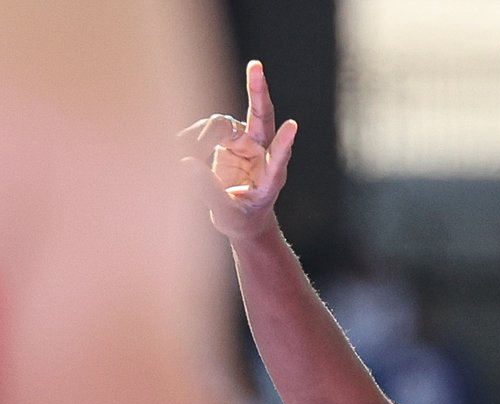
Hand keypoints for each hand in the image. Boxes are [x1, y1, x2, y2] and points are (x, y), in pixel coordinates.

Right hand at [177, 61, 296, 241]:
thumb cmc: (240, 219)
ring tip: (185, 157)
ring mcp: (247, 143)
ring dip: (202, 136)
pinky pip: (210, 128)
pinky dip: (194, 138)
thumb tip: (185, 164)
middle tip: (255, 66)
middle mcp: (262, 154)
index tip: (293, 126)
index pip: (278, 158)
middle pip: (262, 117)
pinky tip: (184, 152)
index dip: (284, 143)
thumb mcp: (226, 214)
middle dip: (258, 91)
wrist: (243, 216)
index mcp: (271, 177)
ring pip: (224, 123)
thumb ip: (208, 192)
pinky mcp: (231, 139)